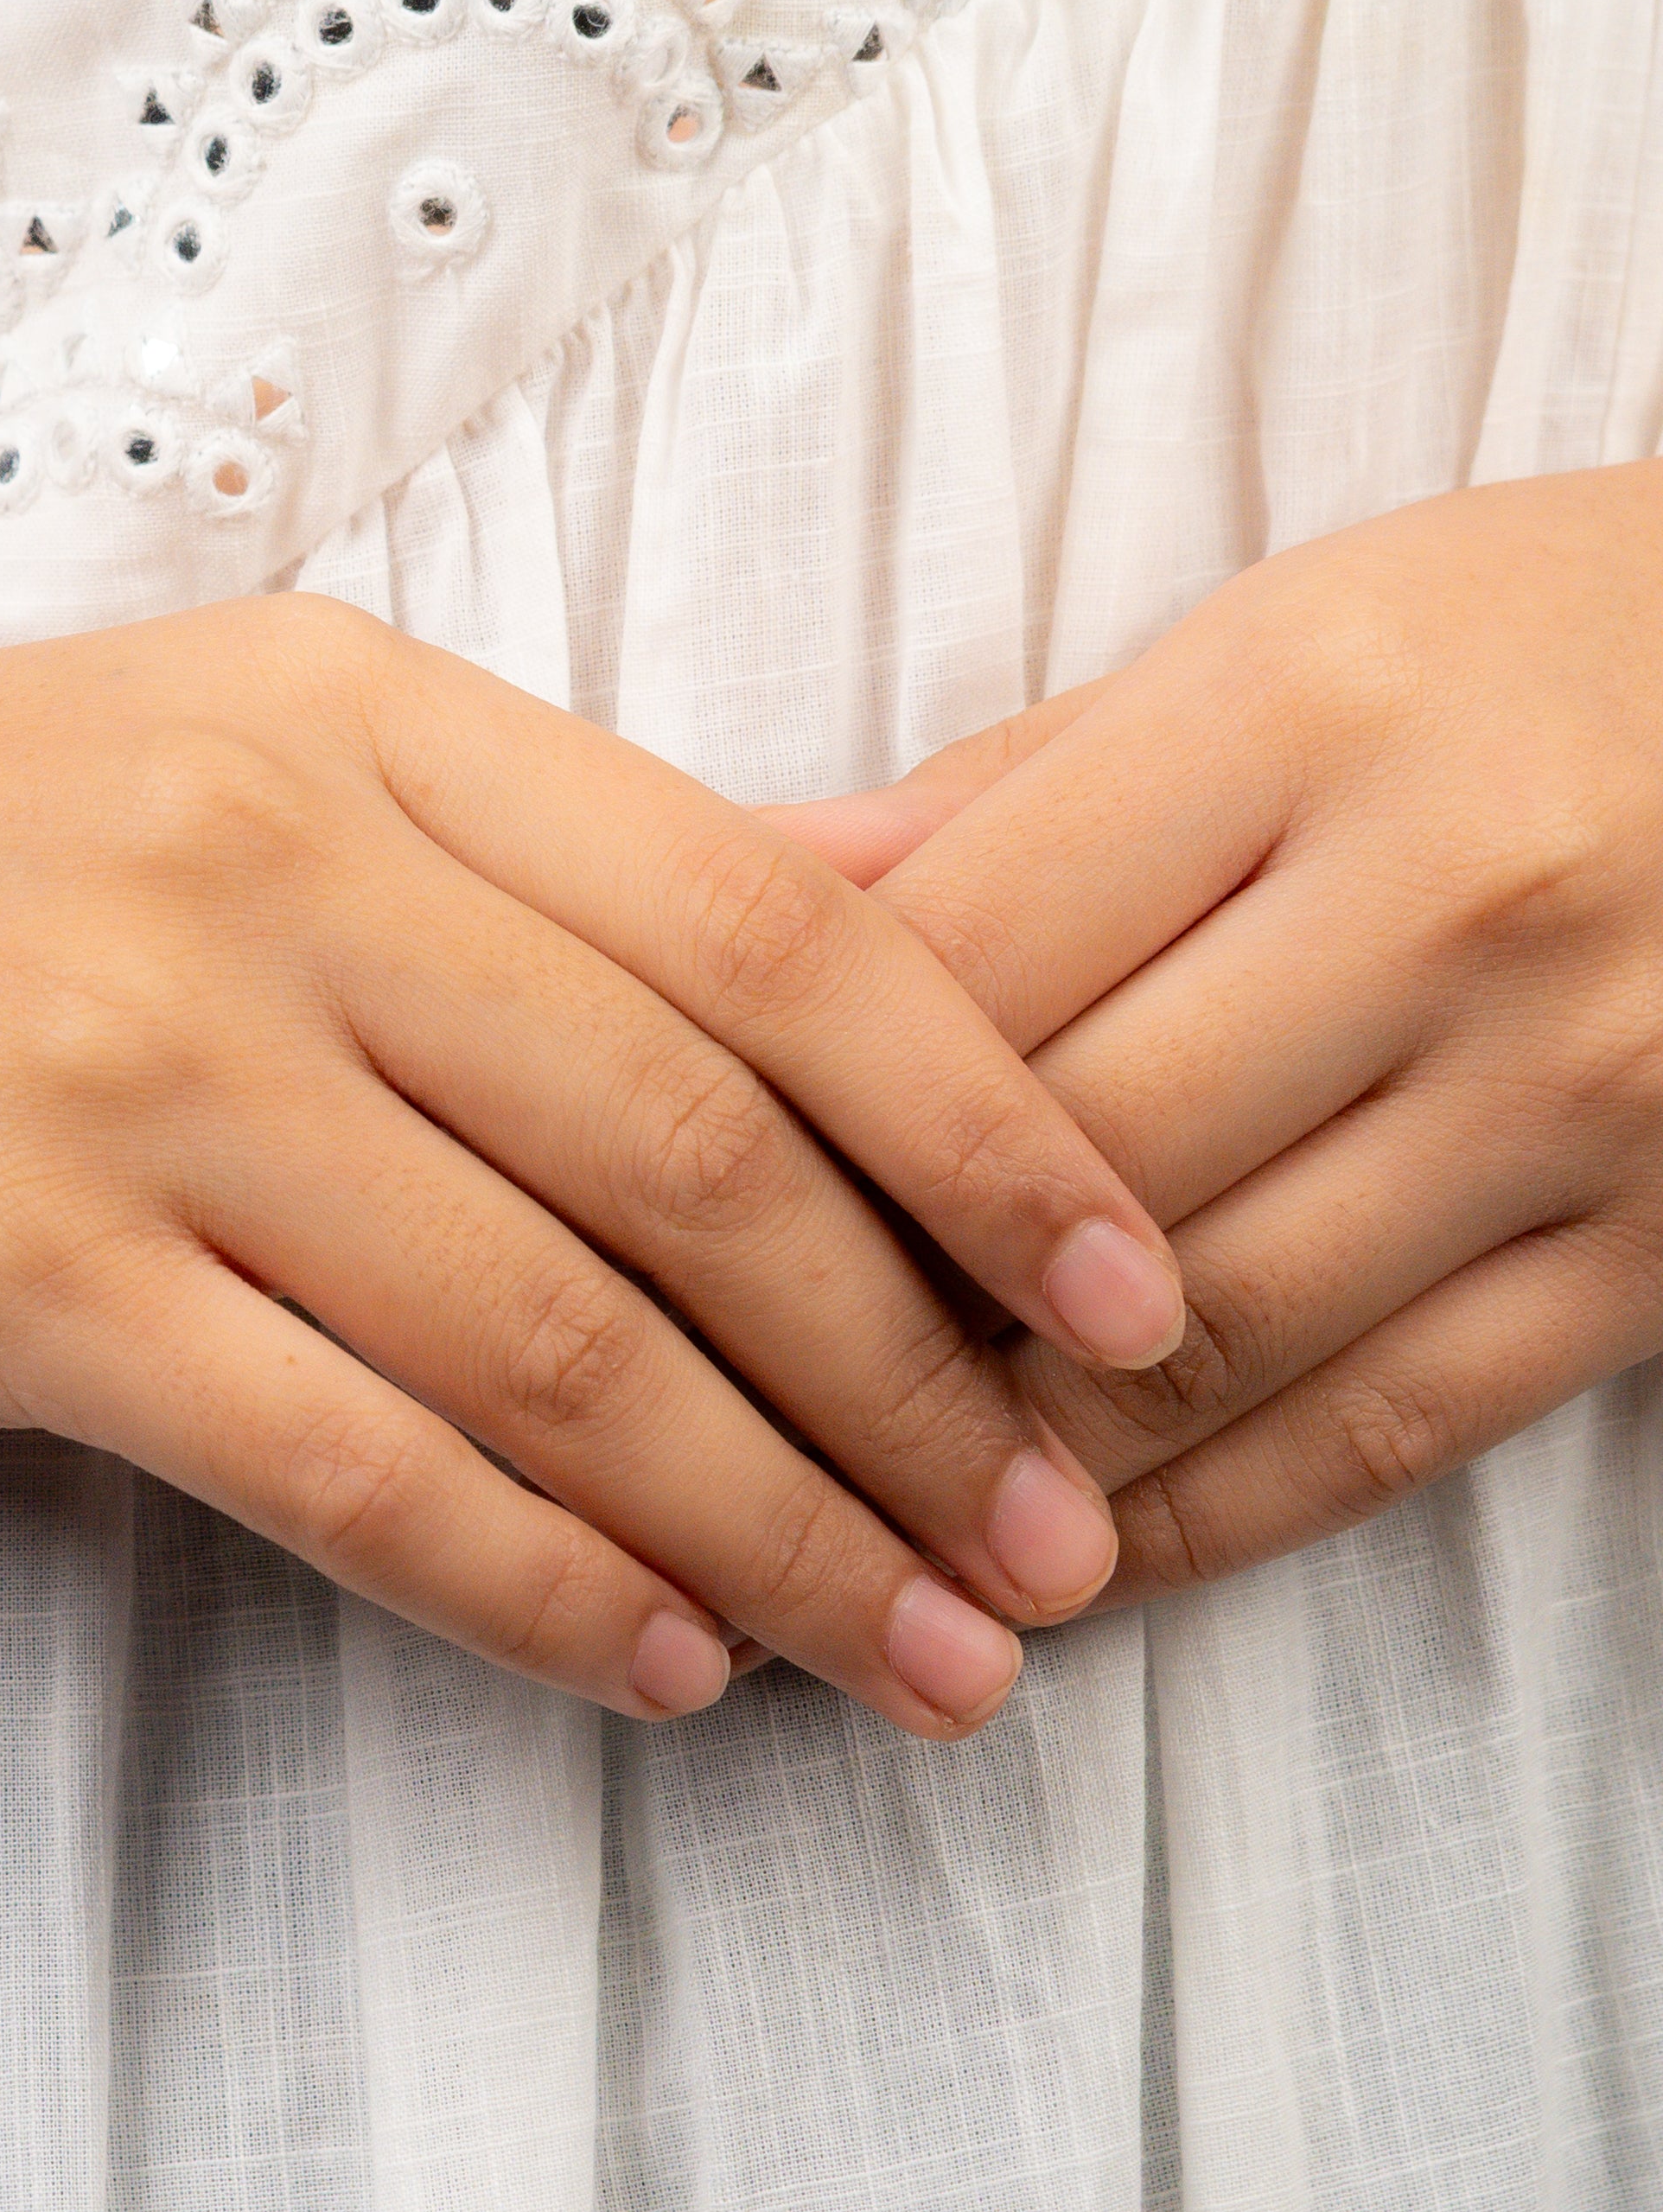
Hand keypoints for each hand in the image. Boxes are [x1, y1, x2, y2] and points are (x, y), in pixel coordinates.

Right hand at [0, 593, 1184, 1736]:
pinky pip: (344, 1454)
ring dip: (777, 1519)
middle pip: (708, 1145)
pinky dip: (536, 1580)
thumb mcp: (194, 759)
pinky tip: (655, 1663)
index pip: (775, 920)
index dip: (995, 1124)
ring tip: (912, 1656)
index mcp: (343, 715)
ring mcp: (128, 1057)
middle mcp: (265, 860)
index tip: (1134, 1294)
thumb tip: (869, 912)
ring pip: (557, 1324)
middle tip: (1053, 1545)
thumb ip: (515, 853)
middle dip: (924, 1379)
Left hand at [766, 469, 1662, 1593]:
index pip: (958, 953)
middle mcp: (1458, 896)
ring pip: (1210, 1333)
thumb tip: (723, 889)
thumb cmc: (1531, 648)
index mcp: (1308, 711)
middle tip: (688, 1408)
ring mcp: (1590, 1088)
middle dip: (859, 1309)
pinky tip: (1060, 1564)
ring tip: (832, 1523)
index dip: (775, 1102)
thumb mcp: (1269, 648)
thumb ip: (995, 800)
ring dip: (1003, 1458)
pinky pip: (1390, 1430)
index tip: (643, 1202)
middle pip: (1063, 1160)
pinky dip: (1199, 1521)